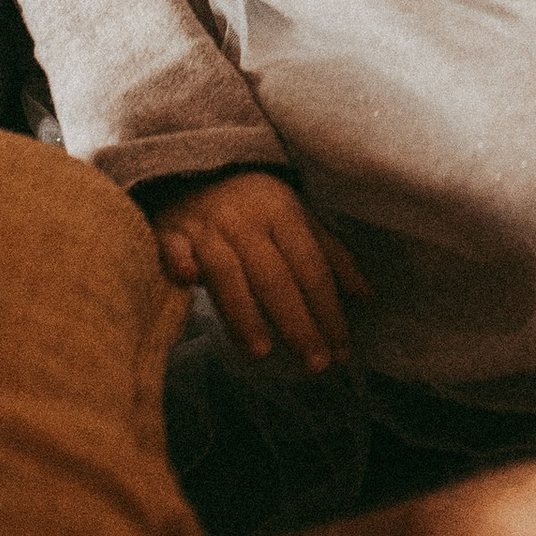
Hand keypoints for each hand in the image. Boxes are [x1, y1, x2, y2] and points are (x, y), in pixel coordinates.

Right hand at [143, 168, 369, 370]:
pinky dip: (180, 264)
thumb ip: (331, 256)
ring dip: (243, 313)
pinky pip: (173, 251)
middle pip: (274, 278)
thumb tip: (367, 297)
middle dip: (296, 323)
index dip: (329, 311)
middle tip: (315, 365)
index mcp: (283, 211)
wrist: (194, 170)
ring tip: (262, 353)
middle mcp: (246, 219)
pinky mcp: (168, 233)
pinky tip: (189, 282)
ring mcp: (205, 226)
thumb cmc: (254, 203)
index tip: (341, 352)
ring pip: (227, 274)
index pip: (311, 268)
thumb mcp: (297, 218)